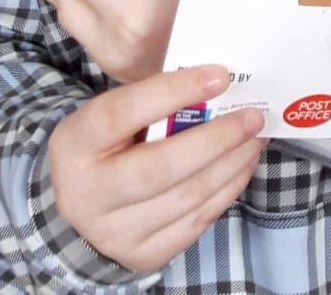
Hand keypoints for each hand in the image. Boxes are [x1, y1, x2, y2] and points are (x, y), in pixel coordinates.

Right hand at [50, 65, 264, 272]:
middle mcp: (87, 194)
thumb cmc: (108, 146)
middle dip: (216, 140)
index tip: (220, 75)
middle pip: (158, 169)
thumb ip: (152, 98)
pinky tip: (242, 165)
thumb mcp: (111, 116)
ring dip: (231, 164)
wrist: (82, 206)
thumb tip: (217, 77)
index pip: (121, 114)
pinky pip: (196, 222)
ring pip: (185, 198)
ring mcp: (114, 232)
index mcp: (75, 145)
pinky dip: (228, 190)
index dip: (174, 92)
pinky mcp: (142, 254)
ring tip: (255, 138)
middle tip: (252, 117)